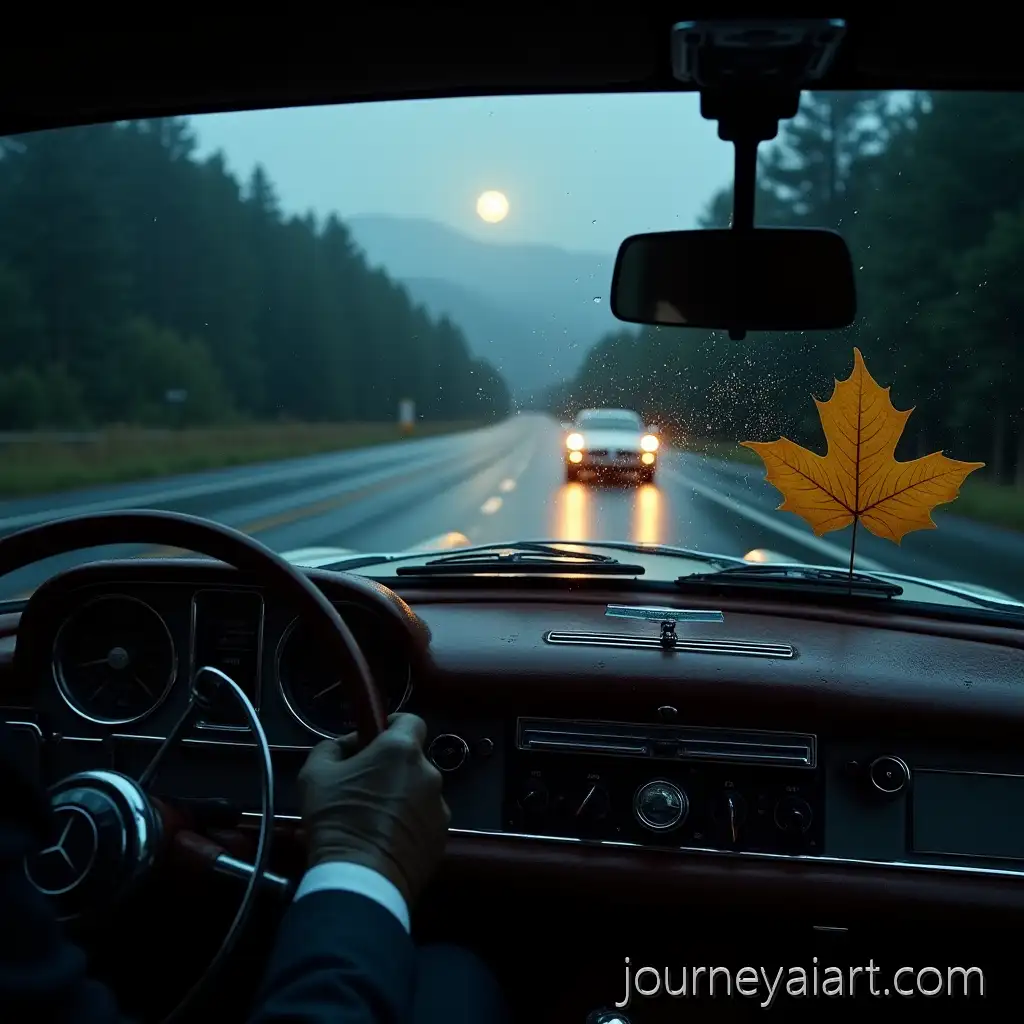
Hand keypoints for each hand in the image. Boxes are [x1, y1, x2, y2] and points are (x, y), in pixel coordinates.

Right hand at [297, 713, 449, 905]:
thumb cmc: (336, 819)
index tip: (375, 738)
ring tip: (372, 820)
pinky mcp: (441, 837)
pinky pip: (423, 821)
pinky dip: (409, 825)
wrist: (360, 879)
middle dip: (391, 769)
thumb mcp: (314, 775)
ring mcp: (439, 807)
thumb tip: (343, 747)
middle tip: (363, 786)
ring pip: (419, 792)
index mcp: (402, 750)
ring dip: (401, 798)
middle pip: (412, 761)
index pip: (411, 720)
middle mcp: (428, 773)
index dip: (393, 725)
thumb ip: (330, 749)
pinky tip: (385, 841)